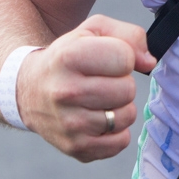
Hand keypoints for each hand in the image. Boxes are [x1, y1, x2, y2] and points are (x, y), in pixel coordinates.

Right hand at [16, 14, 155, 161]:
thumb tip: (149, 62)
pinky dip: (116, 132)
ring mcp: (70, 124)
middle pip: (127, 90)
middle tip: (102, 81)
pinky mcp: (76, 147)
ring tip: (99, 100)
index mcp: (69, 57)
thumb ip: (129, 36)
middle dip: (122, 83)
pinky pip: (121, 143)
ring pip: (127, 116)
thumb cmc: (67, 57)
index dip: (123, 57)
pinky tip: (99, 119)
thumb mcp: (93, 31)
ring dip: (120, 107)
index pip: (125, 58)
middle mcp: (65, 92)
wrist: (29, 90)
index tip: (106, 60)